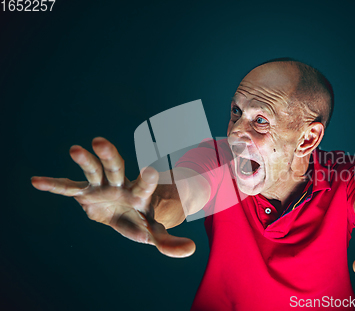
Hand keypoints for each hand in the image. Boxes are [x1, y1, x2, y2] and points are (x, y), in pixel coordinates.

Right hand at [31, 137, 194, 257]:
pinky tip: (36, 181)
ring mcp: (102, 185)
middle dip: (110, 156)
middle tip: (100, 142)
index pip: (144, 186)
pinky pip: (69, 187)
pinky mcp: (85, 192)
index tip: (153, 172)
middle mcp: (120, 184)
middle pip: (116, 168)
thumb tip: (190, 251)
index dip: (147, 180)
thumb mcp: (155, 231)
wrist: (127, 212)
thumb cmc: (144, 219)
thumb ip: (169, 241)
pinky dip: (54, 185)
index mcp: (139, 193)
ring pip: (93, 170)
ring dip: (84, 161)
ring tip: (76, 149)